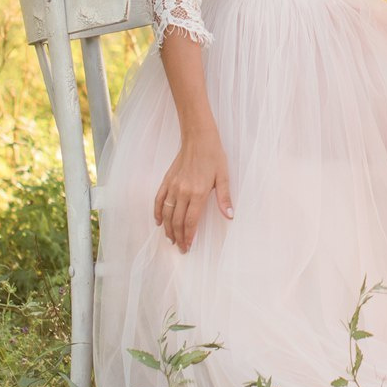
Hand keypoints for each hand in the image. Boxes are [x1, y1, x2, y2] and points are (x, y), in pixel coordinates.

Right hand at [152, 125, 232, 252]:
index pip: (190, 221)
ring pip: (166, 213)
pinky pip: (158, 199)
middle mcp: (183, 192)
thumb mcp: (224, 176)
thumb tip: (229, 216)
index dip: (189, 236)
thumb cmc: (214, 156)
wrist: (198, 138)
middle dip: (178, 236)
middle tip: (180, 248)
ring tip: (170, 239)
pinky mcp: (167, 180)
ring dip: (167, 228)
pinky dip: (157, 212)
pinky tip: (158, 222)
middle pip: (177, 220)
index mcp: (198, 193)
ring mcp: (173, 186)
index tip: (188, 247)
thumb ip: (224, 198)